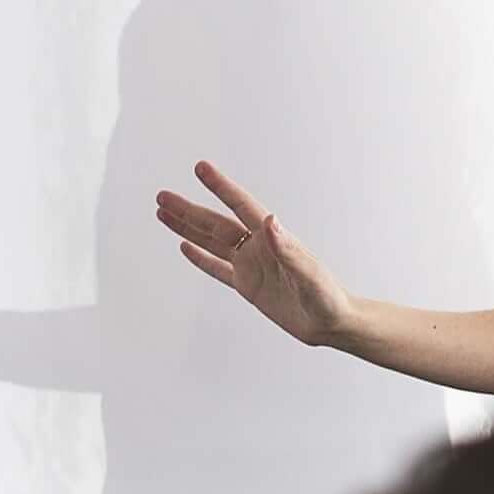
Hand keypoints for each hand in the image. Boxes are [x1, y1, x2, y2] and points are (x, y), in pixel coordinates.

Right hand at [153, 161, 352, 347]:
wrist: (331, 324)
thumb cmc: (328, 298)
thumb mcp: (309, 273)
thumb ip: (288, 249)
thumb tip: (271, 221)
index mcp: (273, 239)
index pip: (241, 206)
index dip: (220, 187)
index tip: (201, 169)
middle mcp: (258, 248)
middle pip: (216, 223)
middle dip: (188, 210)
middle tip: (163, 196)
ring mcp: (251, 266)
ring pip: (212, 242)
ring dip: (188, 229)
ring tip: (164, 214)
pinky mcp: (248, 286)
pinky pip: (218, 269)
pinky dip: (200, 258)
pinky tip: (185, 247)